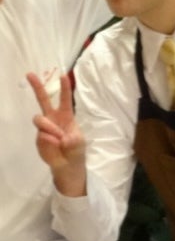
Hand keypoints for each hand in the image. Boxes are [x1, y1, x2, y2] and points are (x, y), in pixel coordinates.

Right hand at [27, 72, 85, 195]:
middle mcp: (53, 118)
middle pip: (43, 100)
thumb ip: (72, 139)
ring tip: (59, 139)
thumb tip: (60, 137)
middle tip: (30, 74)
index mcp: (66, 116)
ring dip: (49, 128)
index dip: (64, 88)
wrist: (67, 166)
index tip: (63, 76)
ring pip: (39, 119)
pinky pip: (40, 135)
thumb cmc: (76, 150)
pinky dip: (49, 142)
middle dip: (37, 86)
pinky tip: (55, 148)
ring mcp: (44, 128)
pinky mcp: (38, 138)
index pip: (65, 100)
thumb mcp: (79, 143)